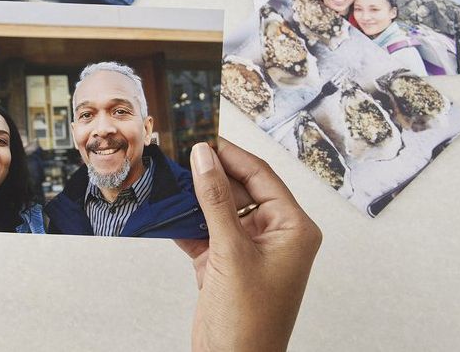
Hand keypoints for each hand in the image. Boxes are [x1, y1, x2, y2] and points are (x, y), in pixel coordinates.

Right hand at [175, 139, 321, 351]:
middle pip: (239, 189)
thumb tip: (204, 157)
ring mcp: (248, 249)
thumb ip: (216, 200)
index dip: (230, 154)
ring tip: (168, 179)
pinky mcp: (225, 263)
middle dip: (209, 175)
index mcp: (293, 228)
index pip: (261, 176)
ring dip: (194, 198)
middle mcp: (275, 235)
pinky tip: (166, 212)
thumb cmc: (249, 322)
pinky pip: (205, 231)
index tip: (201, 136)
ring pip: (219, 209)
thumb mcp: (231, 252)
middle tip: (178, 155)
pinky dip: (186, 223)